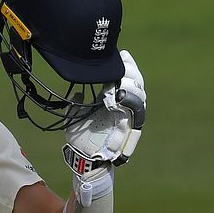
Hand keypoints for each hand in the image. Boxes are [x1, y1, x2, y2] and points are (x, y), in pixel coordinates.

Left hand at [64, 50, 146, 171]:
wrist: (84, 159)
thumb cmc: (80, 138)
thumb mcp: (74, 116)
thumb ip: (76, 102)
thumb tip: (78, 91)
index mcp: (111, 100)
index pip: (124, 78)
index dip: (125, 65)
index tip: (122, 53)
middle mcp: (123, 107)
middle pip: (135, 84)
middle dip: (130, 70)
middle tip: (124, 59)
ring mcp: (127, 117)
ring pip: (138, 96)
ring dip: (132, 84)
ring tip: (124, 75)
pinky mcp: (129, 128)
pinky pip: (135, 113)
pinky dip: (130, 103)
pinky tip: (122, 95)